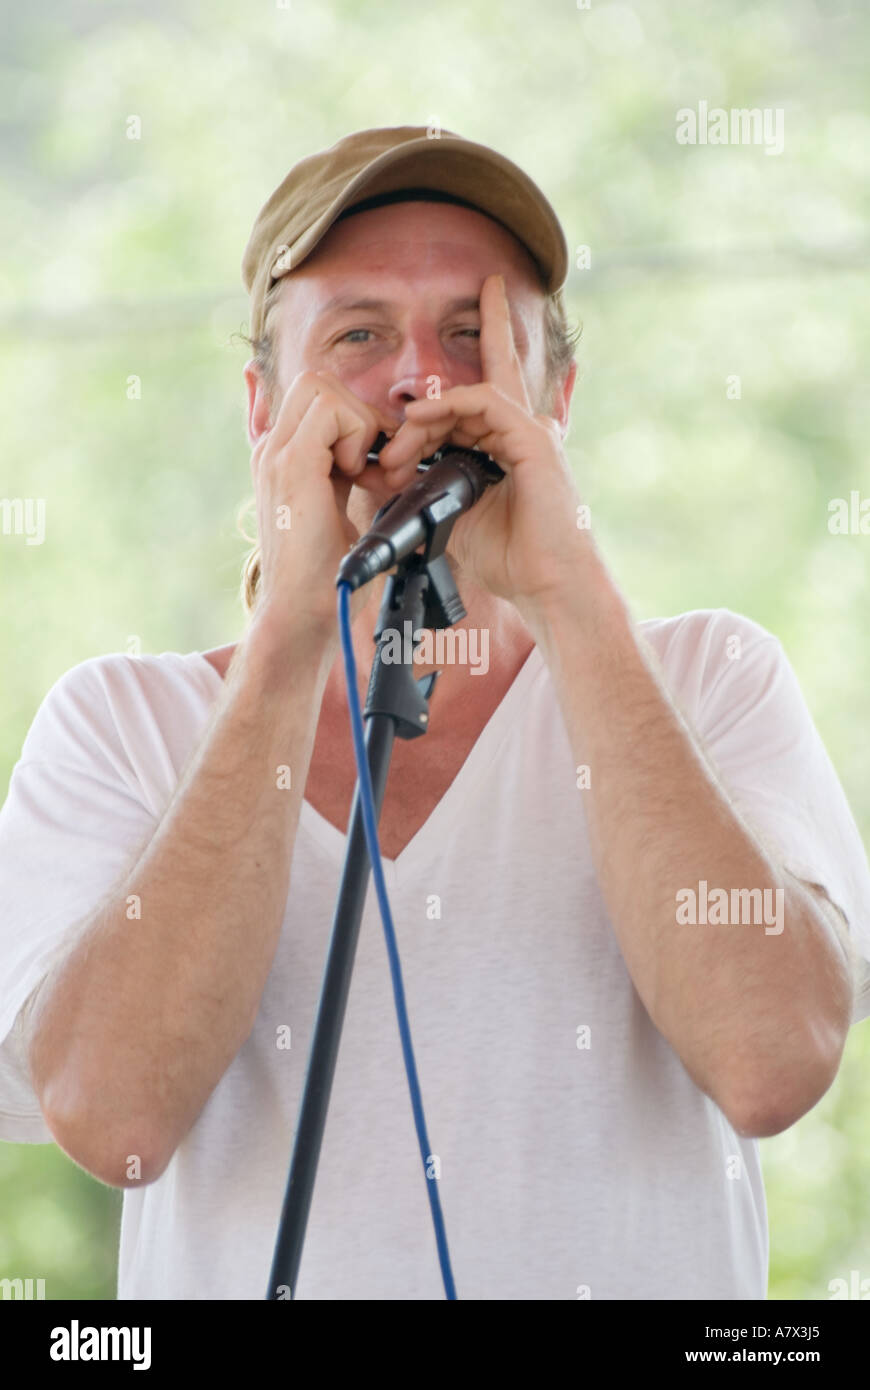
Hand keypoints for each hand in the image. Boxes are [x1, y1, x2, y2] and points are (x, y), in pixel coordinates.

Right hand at [248, 370, 396, 656]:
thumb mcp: (339, 509)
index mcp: (283, 458)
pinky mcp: (291, 465)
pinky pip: (330, 412)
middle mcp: (273, 449)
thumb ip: (346, 474)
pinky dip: (357, 437)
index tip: (377, 462)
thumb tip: (377, 454)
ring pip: (322, 388)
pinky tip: (359, 478)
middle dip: (360, 413)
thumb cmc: (327, 574)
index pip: (318, 398)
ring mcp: (276, 454)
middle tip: (377, 462)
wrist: (302, 613)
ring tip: (367, 474)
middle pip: (318, 382)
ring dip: (360, 424)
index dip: (356, 417)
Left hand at [377, 275, 593, 615]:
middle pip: (470, 391)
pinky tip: (420, 421)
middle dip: (423, 406)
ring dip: (424, 419)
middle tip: (386, 447)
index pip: (484, 392)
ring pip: (470, 397)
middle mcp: (525, 433)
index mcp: (509, 449)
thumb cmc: (512, 560)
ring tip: (395, 452)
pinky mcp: (535, 441)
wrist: (548, 587)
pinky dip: (449, 407)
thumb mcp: (454, 518)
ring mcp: (532, 434)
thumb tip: (386, 473)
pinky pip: (486, 403)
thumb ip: (428, 487)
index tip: (445, 352)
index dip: (468, 360)